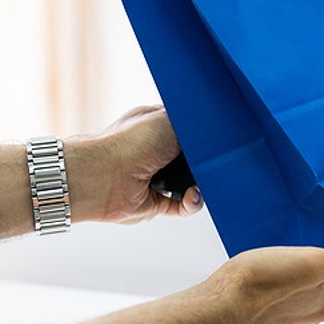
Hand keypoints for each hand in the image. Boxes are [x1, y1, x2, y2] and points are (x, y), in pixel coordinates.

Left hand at [65, 106, 203, 224]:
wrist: (102, 176)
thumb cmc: (130, 142)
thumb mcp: (168, 119)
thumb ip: (194, 124)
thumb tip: (214, 132)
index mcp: (159, 126)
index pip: (191, 130)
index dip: (205, 135)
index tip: (221, 140)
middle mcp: (159, 152)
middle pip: (195, 158)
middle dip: (207, 162)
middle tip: (216, 164)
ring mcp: (158, 177)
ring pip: (193, 183)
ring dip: (202, 184)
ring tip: (202, 183)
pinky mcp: (157, 201)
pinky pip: (184, 205)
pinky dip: (191, 203)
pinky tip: (191, 196)